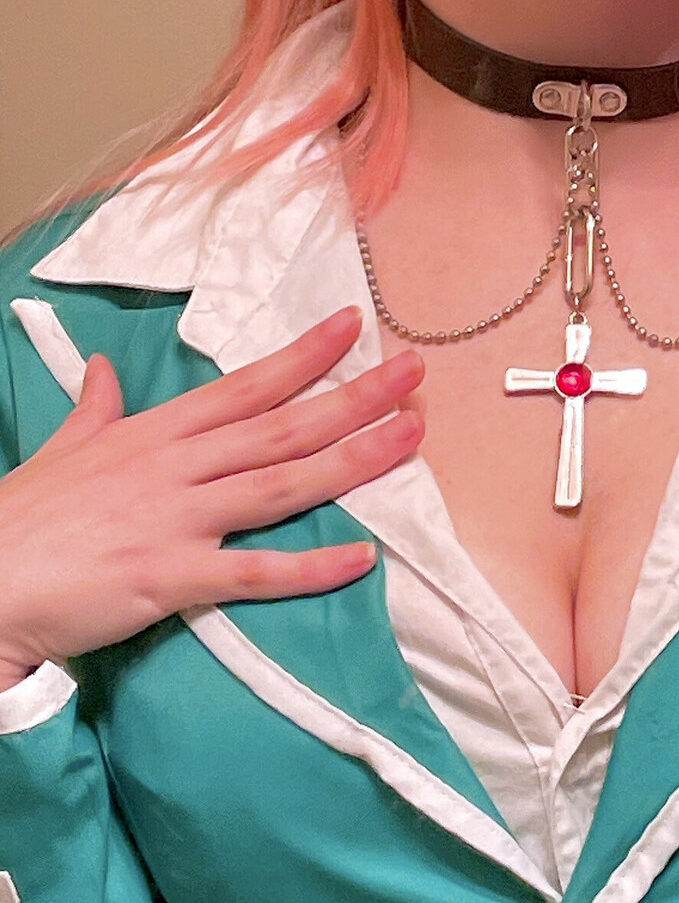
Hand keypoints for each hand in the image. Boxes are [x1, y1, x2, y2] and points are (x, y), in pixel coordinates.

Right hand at [0, 306, 425, 687]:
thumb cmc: (21, 519)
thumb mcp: (64, 447)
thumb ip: (95, 408)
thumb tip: (103, 368)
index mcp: (157, 432)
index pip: (246, 384)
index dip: (304, 356)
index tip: (354, 325)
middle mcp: (177, 467)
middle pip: (283, 426)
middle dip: (355, 397)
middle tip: (415, 372)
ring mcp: (178, 520)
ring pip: (283, 484)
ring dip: (354, 460)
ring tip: (411, 437)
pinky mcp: (171, 577)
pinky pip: (255, 572)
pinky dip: (311, 568)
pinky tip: (362, 560)